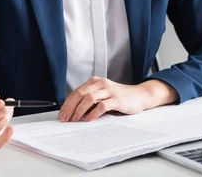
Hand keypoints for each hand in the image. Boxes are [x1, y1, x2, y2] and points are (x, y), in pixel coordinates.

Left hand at [58, 76, 177, 122]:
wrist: (140, 95)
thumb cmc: (120, 97)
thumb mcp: (103, 95)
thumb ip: (91, 100)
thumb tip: (74, 112)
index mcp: (95, 82)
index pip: (76, 92)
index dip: (67, 103)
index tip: (62, 114)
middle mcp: (101, 83)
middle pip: (80, 94)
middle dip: (70, 107)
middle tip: (64, 119)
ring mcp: (109, 91)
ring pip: (89, 98)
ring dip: (79, 110)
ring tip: (75, 120)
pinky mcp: (117, 99)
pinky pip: (102, 105)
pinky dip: (93, 113)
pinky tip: (88, 120)